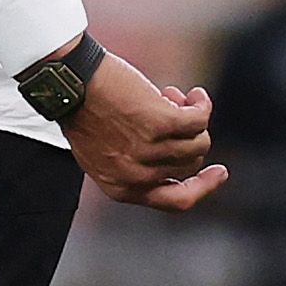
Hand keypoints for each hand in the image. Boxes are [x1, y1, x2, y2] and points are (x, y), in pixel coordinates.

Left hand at [65, 48, 228, 211]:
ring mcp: (149, 151)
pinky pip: (199, 118)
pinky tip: (193, 93)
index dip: (202, 188)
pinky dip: (201, 104)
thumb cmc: (84, 113)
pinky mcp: (161, 124)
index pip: (176, 202)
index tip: (219, 171)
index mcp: (121, 189)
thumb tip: (180, 155)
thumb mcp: (102, 154)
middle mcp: (137, 176)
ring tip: (171, 96)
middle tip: (171, 110)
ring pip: (198, 140)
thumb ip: (136, 165)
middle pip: (190, 163)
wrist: (67, 83)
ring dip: (192, 116)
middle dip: (188, 136)